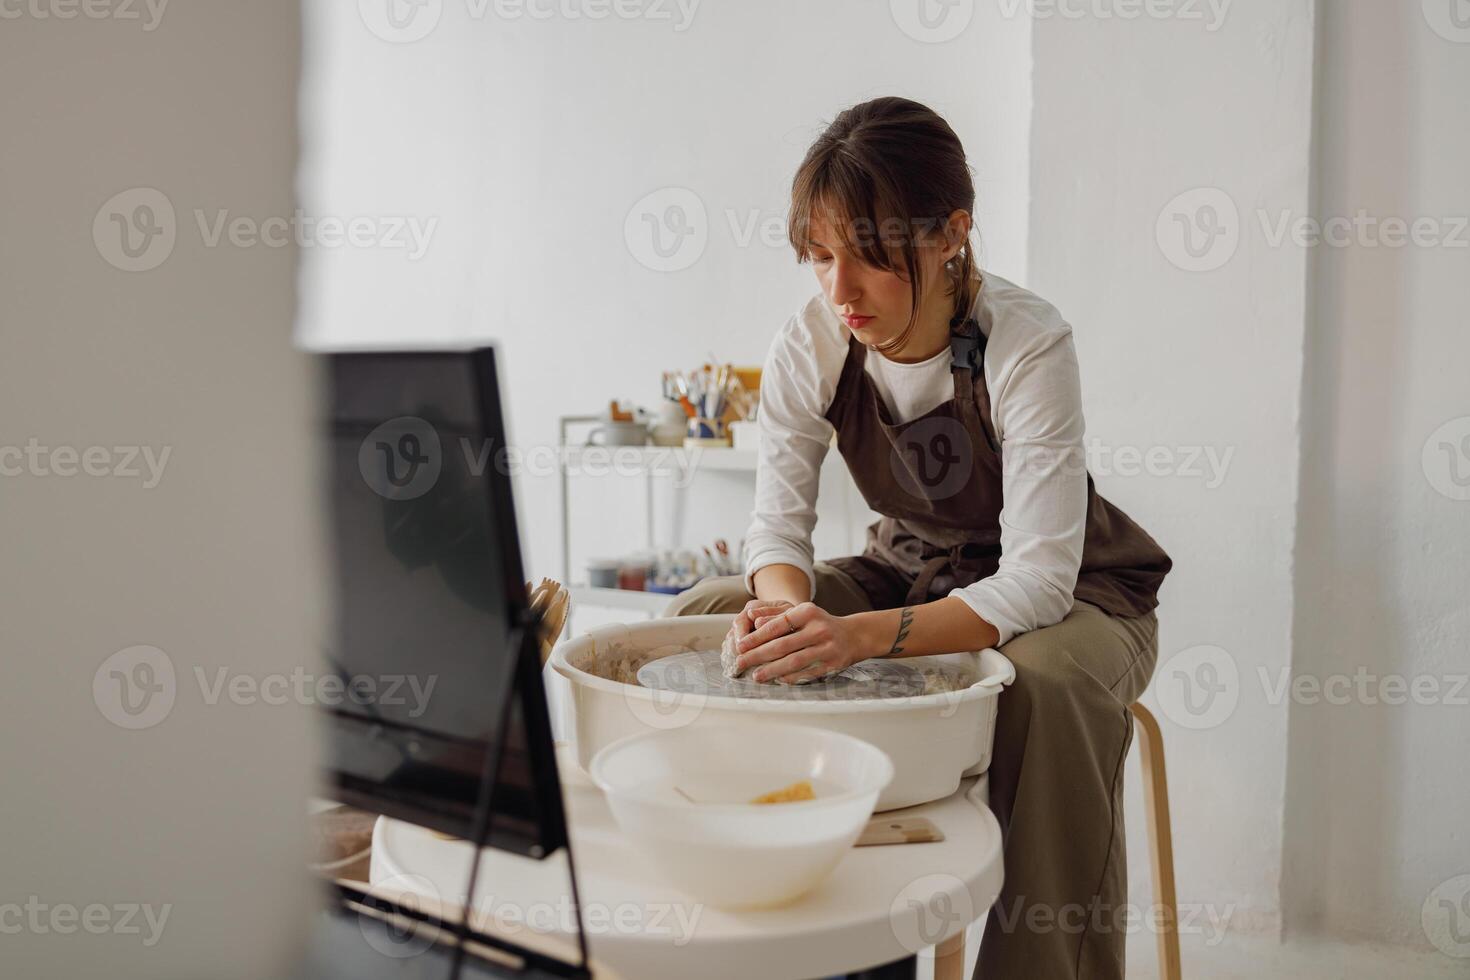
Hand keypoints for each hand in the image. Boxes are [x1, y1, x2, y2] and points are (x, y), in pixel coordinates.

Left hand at [735, 602, 871, 684]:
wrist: (854, 636)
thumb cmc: (820, 624)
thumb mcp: (801, 613)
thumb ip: (776, 614)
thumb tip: (752, 618)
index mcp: (808, 612)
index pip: (777, 625)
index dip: (756, 637)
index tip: (740, 645)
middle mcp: (819, 629)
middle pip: (783, 645)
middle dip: (758, 655)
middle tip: (741, 662)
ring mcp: (827, 648)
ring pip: (794, 661)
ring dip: (772, 670)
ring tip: (756, 676)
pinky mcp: (832, 664)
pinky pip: (807, 673)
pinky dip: (791, 678)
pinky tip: (777, 680)